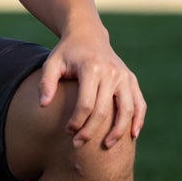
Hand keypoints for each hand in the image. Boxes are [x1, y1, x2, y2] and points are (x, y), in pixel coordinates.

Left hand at [38, 24, 145, 149]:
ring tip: (107, 146)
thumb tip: (42, 105)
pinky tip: (132, 135)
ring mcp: (124, 76)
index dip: (77, 121)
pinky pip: (139, 103)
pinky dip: (138, 119)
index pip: (86, 103)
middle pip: (105, 109)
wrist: (88, 34)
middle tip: (78, 144)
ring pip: (127, 109)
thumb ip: (46, 82)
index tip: (67, 131)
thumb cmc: (67, 52)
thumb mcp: (52, 62)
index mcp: (91, 67)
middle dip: (91, 130)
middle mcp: (111, 72)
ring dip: (118, 131)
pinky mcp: (132, 79)